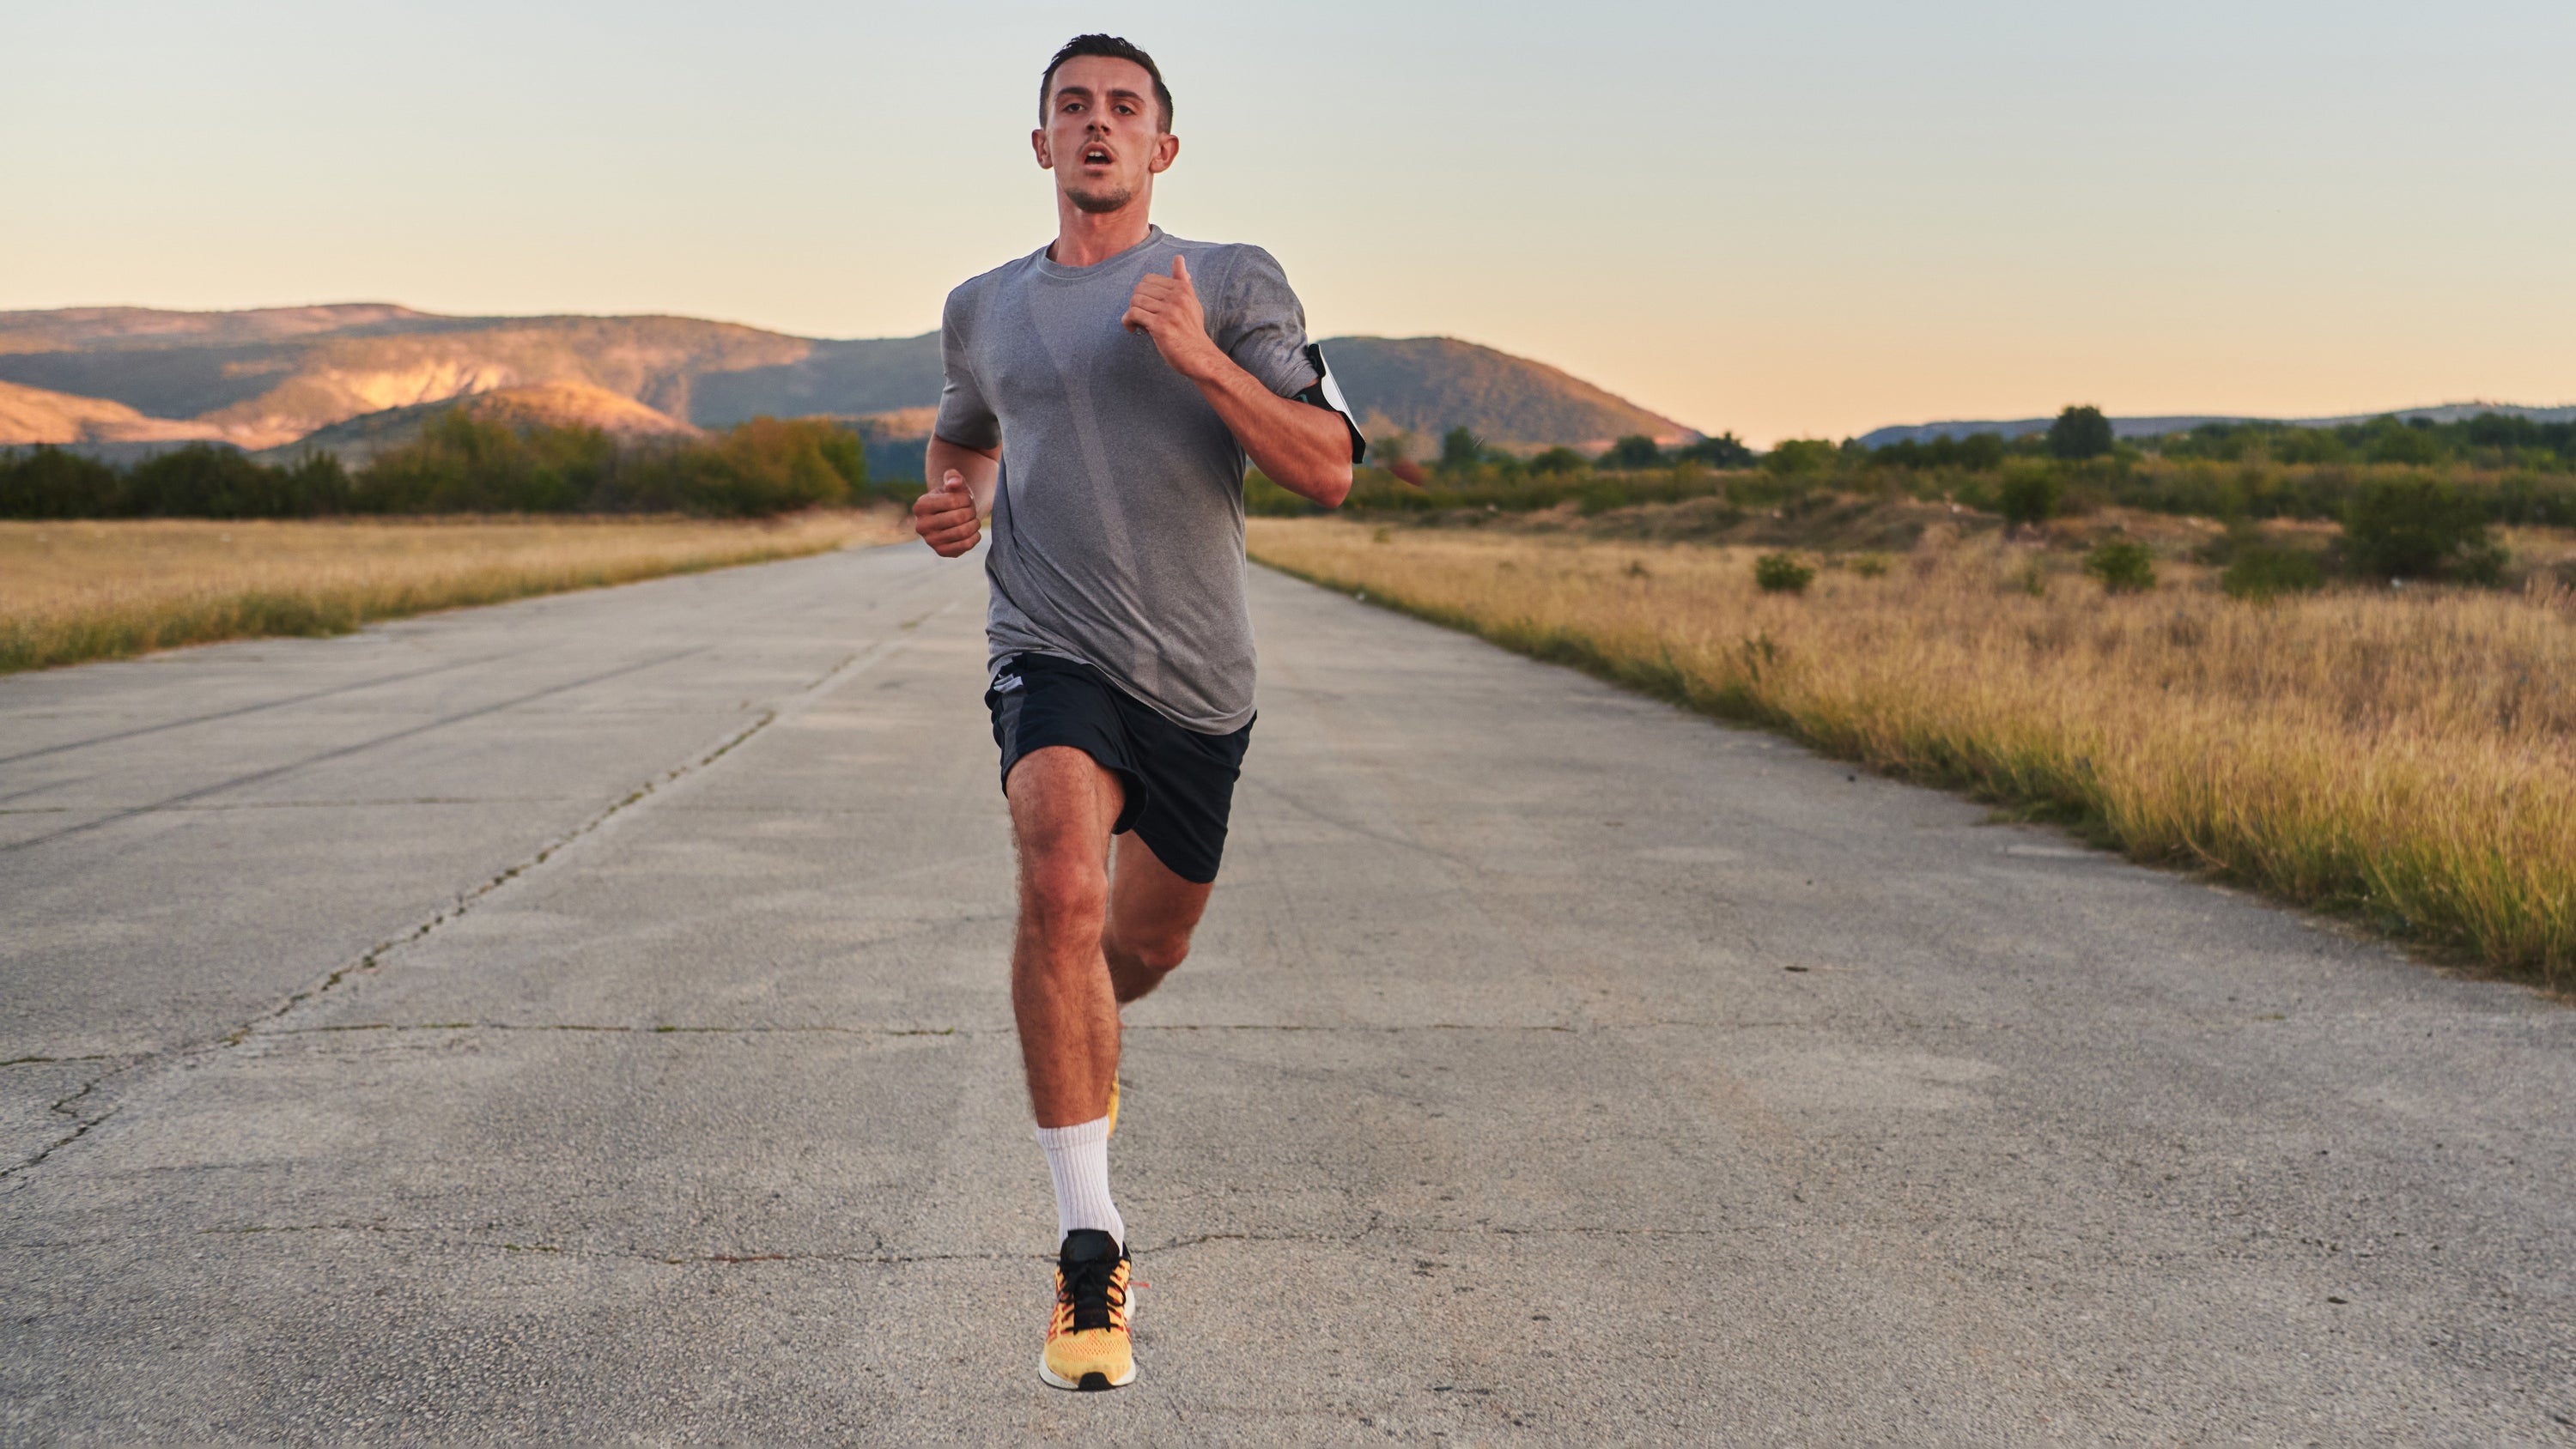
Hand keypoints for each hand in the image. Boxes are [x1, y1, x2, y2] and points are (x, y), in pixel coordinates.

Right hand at [913, 470, 980, 555]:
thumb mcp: (954, 485)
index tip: (967, 499)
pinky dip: (975, 537)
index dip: (966, 499)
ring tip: (973, 520)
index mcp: (921, 505)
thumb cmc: (953, 498)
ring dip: (974, 524)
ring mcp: (930, 541)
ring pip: (963, 532)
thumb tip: (954, 482)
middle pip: (958, 518)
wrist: (952, 516)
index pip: (952, 501)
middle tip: (971, 510)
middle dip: (971, 512)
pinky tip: (973, 531)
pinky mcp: (941, 552)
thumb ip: (954, 478)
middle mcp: (921, 525)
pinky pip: (966, 545)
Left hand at [1122, 255, 1219, 378]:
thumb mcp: (1192, 302)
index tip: (1147, 308)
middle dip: (1136, 303)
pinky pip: (1133, 314)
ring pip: (1135, 301)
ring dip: (1131, 314)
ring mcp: (1170, 312)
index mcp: (1183, 289)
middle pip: (1140, 289)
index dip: (1143, 293)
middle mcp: (1177, 297)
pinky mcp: (1161, 326)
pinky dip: (1128, 322)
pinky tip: (1133, 330)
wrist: (1200, 357)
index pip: (1149, 279)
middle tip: (1141, 317)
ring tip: (1138, 325)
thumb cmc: (1192, 331)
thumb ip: (1183, 281)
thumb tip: (1178, 259)